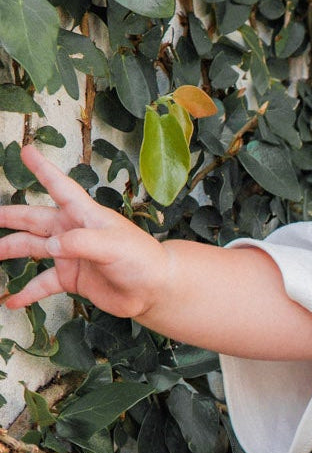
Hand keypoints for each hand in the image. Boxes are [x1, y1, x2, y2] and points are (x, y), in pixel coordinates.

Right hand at [0, 145, 169, 317]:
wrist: (155, 290)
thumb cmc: (141, 259)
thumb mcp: (112, 245)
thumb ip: (80, 243)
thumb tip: (51, 247)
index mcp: (85, 215)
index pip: (60, 186)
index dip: (43, 169)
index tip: (26, 151)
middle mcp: (73, 231)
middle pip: (32, 219)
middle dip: (8, 217)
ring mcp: (70, 255)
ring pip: (31, 248)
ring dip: (8, 250)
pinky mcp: (71, 278)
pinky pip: (42, 283)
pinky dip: (27, 292)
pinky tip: (11, 301)